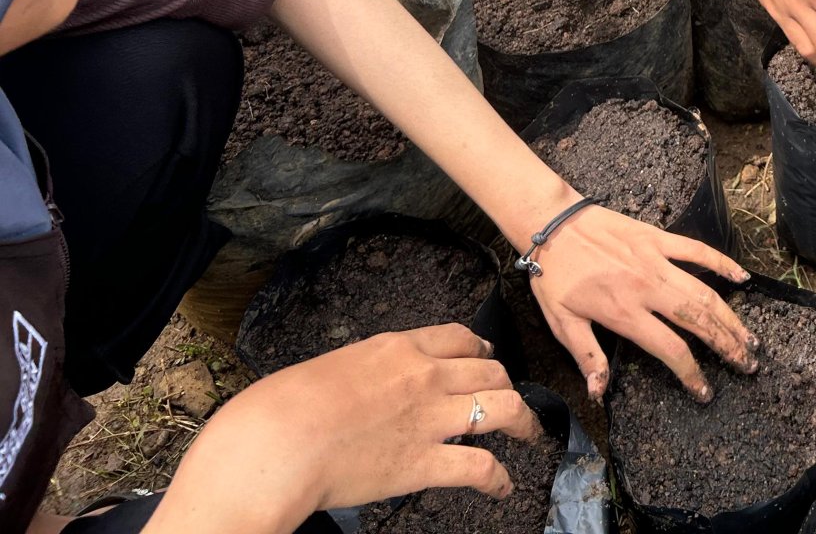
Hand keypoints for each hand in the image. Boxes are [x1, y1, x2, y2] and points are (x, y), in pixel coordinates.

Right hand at [153, 326, 535, 531]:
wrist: (276, 443)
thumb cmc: (281, 408)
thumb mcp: (328, 369)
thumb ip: (361, 373)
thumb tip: (361, 386)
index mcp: (397, 348)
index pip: (458, 337)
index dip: (480, 349)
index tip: (485, 358)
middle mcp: (424, 376)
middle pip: (489, 370)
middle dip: (506, 383)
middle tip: (509, 397)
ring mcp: (430, 419)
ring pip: (503, 407)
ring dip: (523, 422)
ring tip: (529, 435)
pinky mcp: (425, 463)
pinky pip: (481, 467)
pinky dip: (498, 478)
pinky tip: (502, 487)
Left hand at [529, 205, 758, 400]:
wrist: (552, 224)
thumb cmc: (555, 276)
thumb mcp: (562, 323)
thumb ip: (587, 357)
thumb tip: (599, 393)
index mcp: (624, 312)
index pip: (670, 348)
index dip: (691, 373)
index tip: (705, 391)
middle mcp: (647, 288)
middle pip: (698, 321)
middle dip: (726, 346)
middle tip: (747, 364)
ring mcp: (657, 260)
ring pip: (704, 292)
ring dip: (730, 316)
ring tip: (749, 337)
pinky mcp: (658, 238)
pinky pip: (697, 251)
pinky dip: (722, 263)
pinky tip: (742, 278)